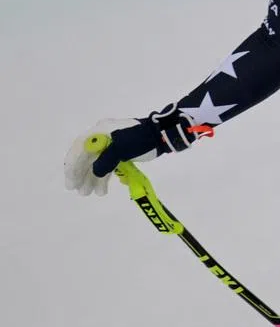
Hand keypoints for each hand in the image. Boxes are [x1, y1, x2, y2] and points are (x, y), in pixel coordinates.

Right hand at [63, 106, 200, 196]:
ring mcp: (111, 144)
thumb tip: (93, 173)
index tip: (71, 183)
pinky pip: (107, 164)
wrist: (162, 135)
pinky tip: (102, 189)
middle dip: (82, 176)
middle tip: (80, 193)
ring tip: (90, 194)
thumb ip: (105, 161)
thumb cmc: (141, 140)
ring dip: (92, 178)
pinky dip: (104, 176)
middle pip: (86, 157)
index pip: (79, 149)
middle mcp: (101, 137)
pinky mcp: (120, 151)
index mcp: (100, 132)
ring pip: (96, 163)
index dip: (73, 166)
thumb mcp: (122, 150)